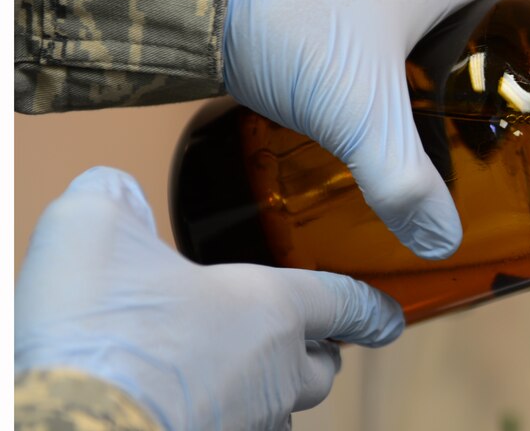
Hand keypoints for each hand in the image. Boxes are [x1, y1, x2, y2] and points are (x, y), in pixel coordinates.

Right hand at [14, 167, 403, 430]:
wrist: (71, 426)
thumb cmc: (97, 331)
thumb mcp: (94, 228)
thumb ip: (116, 199)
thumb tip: (114, 192)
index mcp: (269, 309)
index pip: (342, 302)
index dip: (367, 307)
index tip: (389, 318)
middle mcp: (272, 372)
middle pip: (321, 370)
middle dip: (321, 355)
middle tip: (313, 344)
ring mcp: (245, 424)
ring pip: (280, 411)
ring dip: (273, 392)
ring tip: (242, 376)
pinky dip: (229, 419)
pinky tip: (194, 405)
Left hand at [223, 0, 529, 259]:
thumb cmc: (283, 19)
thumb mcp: (357, 112)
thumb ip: (403, 182)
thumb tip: (439, 239)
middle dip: (515, 44)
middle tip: (522, 104)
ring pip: (439, 5)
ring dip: (458, 50)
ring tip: (463, 111)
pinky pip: (393, 14)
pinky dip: (409, 53)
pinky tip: (393, 102)